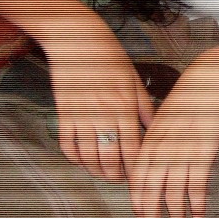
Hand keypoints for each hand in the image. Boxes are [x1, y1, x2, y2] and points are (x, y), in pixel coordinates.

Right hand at [45, 26, 154, 184]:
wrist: (77, 38)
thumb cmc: (109, 56)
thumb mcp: (133, 80)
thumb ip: (145, 108)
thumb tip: (155, 130)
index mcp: (125, 106)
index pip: (133, 150)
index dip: (136, 169)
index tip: (140, 176)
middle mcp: (104, 114)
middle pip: (110, 159)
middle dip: (117, 176)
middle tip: (122, 179)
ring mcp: (82, 115)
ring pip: (88, 157)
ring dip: (96, 171)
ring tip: (104, 172)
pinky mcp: (63, 113)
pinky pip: (67, 145)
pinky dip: (75, 158)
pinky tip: (83, 159)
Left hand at [129, 54, 218, 217]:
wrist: (208, 83)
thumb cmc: (185, 100)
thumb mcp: (161, 119)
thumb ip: (152, 143)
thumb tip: (148, 165)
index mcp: (149, 142)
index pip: (137, 180)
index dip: (138, 202)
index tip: (141, 217)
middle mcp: (163, 151)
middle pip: (152, 192)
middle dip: (152, 217)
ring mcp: (183, 153)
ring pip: (174, 193)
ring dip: (176, 214)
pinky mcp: (203, 153)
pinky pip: (197, 186)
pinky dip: (197, 204)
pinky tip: (199, 214)